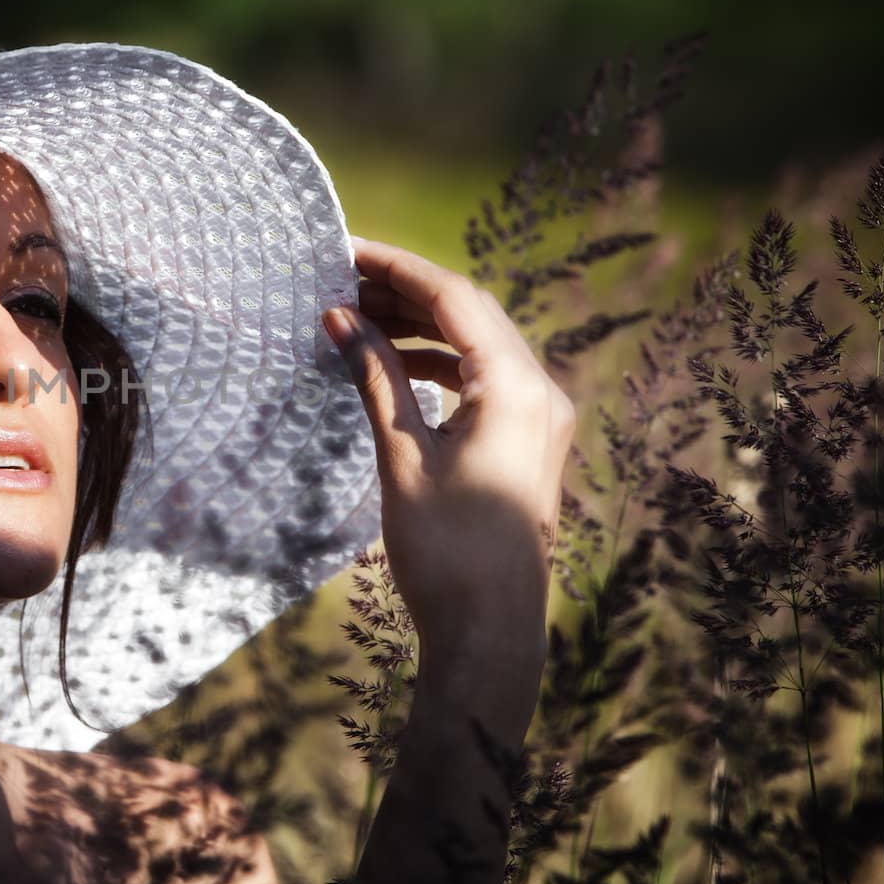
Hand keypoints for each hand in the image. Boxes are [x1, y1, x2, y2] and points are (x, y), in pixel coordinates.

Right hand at [322, 235, 572, 698]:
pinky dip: (439, 364)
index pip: (454, 299)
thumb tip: (342, 319)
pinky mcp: (529, 443)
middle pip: (471, 314)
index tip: (347, 251)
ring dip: (420, 328)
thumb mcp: (402, 457)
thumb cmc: (445, 552)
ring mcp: (541, 419)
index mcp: (517, 389)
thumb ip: (376, 379)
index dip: (397, 269)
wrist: (489, 633)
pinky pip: (484, 380)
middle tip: (343, 280)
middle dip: (405, 293)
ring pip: (478, 345)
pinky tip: (393, 366)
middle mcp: (541, 393)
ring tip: (358, 321)